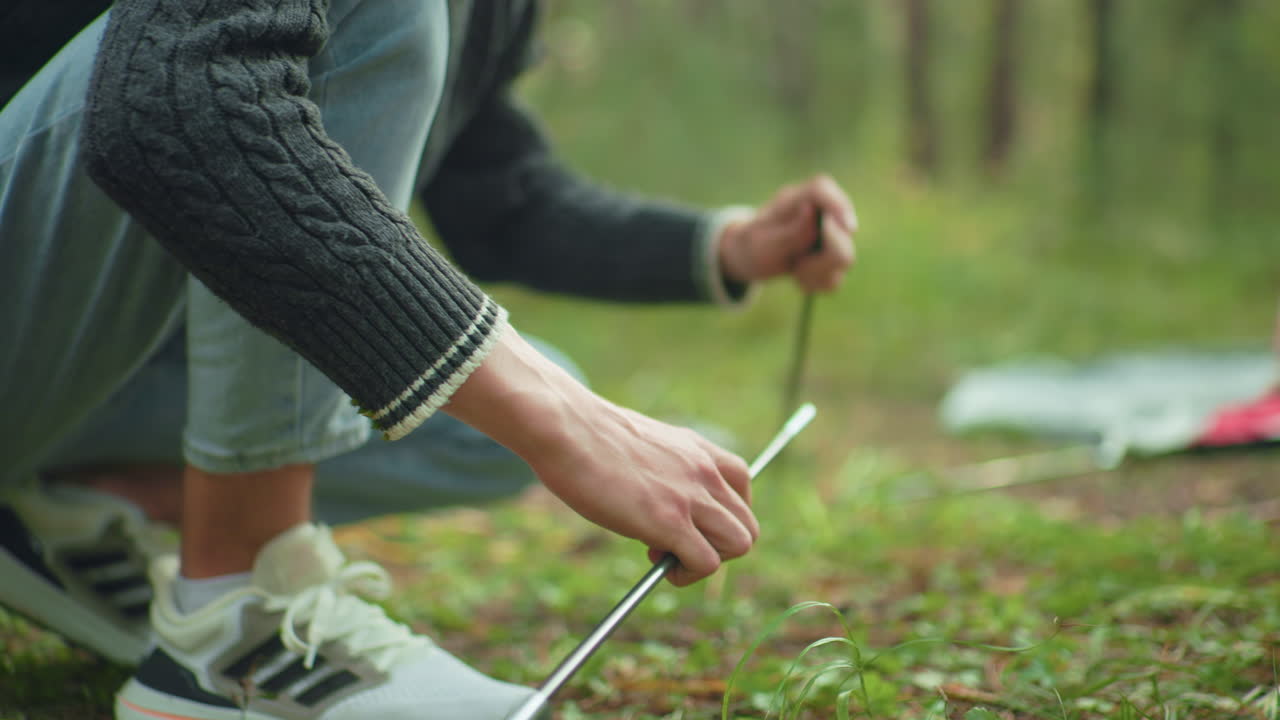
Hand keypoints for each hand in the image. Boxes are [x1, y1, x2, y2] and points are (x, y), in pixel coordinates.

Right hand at [443, 326, 758, 585]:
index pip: (742, 484)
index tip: (689, 520)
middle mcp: (705, 471)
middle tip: (676, 545)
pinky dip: (687, 573)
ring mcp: (691, 497)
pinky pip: (707, 563)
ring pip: (739, 544)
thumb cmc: (587, 437)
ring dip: (710, 561)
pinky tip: (654, 561)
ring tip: (667, 555)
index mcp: (698, 449)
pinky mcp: (670, 522)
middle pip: (747, 525)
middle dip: (718, 545)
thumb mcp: (641, 445)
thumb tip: (655, 499)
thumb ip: (662, 468)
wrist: (567, 428)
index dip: (720, 512)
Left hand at [718, 174, 857, 291]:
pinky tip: (799, 276)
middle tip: (798, 266)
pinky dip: (815, 283)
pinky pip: (835, 278)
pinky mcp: (832, 257)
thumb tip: (812, 211)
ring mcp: (830, 236)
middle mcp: (819, 213)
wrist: (748, 258)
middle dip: (824, 256)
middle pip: (844, 229)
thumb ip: (791, 230)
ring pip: (844, 258)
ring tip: (794, 270)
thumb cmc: (753, 243)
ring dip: (816, 273)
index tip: (849, 228)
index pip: (822, 189)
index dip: (839, 206)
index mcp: (798, 197)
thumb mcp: (762, 241)